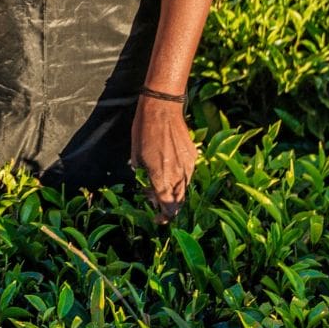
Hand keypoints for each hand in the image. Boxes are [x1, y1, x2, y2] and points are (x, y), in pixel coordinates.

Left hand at [130, 98, 196, 223]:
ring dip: (173, 193)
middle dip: (168, 207)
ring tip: (159, 184)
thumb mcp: (135, 153)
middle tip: (155, 201)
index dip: (163, 217)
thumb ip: (142, 172)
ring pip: (184, 189)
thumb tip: (144, 180)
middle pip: (178, 202)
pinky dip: (180, 178)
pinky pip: (188, 174)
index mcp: (161, 175)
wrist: (162, 108)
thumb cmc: (144, 129)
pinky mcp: (193, 156)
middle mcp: (177, 174)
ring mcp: (188, 165)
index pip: (167, 206)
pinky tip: (169, 169)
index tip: (157, 219)